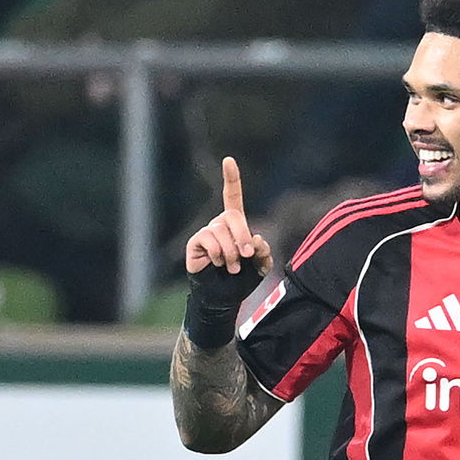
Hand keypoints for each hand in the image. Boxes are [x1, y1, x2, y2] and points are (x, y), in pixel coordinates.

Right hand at [185, 157, 272, 276]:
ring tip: (233, 267)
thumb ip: (263, 252)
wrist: (223, 298)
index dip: (231, 178)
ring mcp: (206, 233)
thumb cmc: (242, 280)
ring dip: (231, 251)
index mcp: (236, 224)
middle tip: (247, 254)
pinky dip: (218, 254)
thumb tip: (256, 239)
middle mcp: (219, 224)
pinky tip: (219, 264)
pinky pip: (208, 239)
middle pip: (233, 216)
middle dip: (243, 235)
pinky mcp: (196, 243)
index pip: (232, 196)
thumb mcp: (260, 266)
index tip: (228, 160)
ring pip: (221, 231)